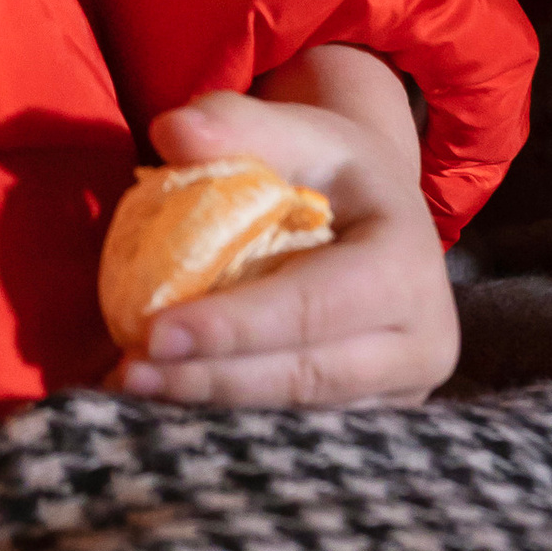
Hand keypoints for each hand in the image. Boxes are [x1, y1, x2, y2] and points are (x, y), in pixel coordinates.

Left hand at [117, 42, 458, 407]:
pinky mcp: (374, 415)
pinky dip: (231, 416)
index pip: (312, 308)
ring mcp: (404, 390)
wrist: (378, 207)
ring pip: (301, 415)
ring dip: (213, 407)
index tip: (153, 333)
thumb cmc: (331, 163)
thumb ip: (237, 123)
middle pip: (307, 377)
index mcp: (411, 268)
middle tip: (128, 373)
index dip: (233, 326)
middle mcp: (423, 342)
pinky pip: (300, 427)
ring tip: (134, 388)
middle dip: (212, 380)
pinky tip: (167, 402)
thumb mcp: (298, 128)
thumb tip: (171, 132)